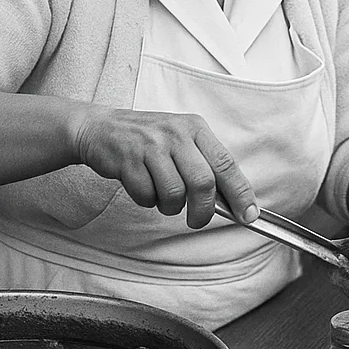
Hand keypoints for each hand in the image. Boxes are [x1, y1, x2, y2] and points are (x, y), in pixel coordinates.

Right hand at [70, 105, 257, 227]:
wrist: (100, 128)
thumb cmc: (147, 140)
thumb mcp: (181, 139)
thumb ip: (205, 164)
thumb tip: (232, 200)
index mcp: (196, 129)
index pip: (226, 164)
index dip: (240, 193)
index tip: (248, 215)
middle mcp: (177, 134)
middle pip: (203, 183)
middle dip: (203, 210)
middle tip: (197, 220)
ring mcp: (151, 145)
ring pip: (174, 193)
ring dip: (170, 206)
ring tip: (162, 196)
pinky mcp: (129, 159)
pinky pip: (146, 195)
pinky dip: (146, 200)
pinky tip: (141, 185)